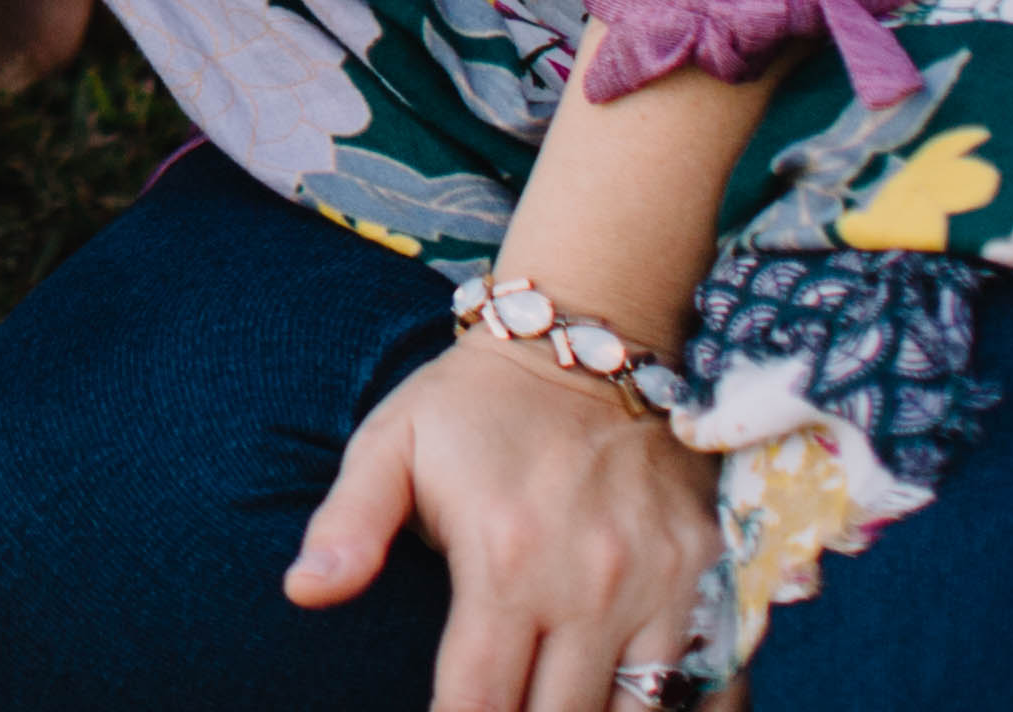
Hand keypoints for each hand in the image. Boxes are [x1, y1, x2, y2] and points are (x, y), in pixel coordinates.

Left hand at [291, 324, 719, 711]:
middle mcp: (588, 582)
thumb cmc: (471, 404)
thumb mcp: (390, 444)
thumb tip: (302, 592)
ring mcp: (659, 582)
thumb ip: (348, 524)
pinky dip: (680, 710)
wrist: (587, 339)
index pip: (478, 700)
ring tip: (550, 708)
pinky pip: (710, 682)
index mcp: (503, 558)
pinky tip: (636, 707)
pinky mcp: (707, 572)